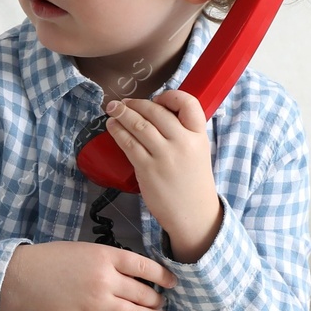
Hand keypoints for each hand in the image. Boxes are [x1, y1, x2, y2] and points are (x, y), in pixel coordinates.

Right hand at [2, 241, 176, 310]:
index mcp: (108, 256)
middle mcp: (106, 279)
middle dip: (158, 300)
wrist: (28, 276)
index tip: (172, 282)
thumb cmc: (57, 259)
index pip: (146, 268)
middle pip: (144, 293)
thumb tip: (139, 276)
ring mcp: (98, 301)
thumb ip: (113, 261)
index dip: (164, 276)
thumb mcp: (89, 250)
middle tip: (163, 303)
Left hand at [104, 90, 219, 249]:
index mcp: (198, 135)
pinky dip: (117, 132)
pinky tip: (112, 126)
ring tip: (112, 110)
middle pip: (156, 112)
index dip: (170, 96)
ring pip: (139, 125)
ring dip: (122, 114)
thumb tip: (155, 112)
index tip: (157, 99)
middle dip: (136, 104)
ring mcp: (164, 156)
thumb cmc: (192, 181)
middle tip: (123, 102)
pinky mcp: (147, 169)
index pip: (188, 103)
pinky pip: (129, 144)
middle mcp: (182, 142)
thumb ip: (183, 132)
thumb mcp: (198, 151)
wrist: (193, 214)